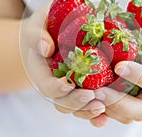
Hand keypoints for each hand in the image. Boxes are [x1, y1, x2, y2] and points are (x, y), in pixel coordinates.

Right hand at [19, 2, 105, 120]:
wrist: (57, 30)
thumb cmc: (46, 25)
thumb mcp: (37, 25)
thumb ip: (36, 34)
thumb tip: (46, 48)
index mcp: (42, 71)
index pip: (46, 85)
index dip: (56, 88)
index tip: (68, 85)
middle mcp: (55, 83)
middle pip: (62, 101)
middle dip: (76, 102)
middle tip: (91, 97)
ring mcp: (71, 88)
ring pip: (76, 107)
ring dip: (87, 110)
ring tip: (101, 109)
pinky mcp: (85, 87)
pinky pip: (89, 103)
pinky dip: (96, 114)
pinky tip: (105, 117)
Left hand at [90, 3, 141, 125]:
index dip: (141, 78)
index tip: (119, 66)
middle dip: (119, 103)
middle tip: (97, 92)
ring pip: (128, 115)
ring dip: (107, 108)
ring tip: (88, 95)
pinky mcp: (132, 98)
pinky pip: (118, 112)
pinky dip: (103, 109)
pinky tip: (88, 98)